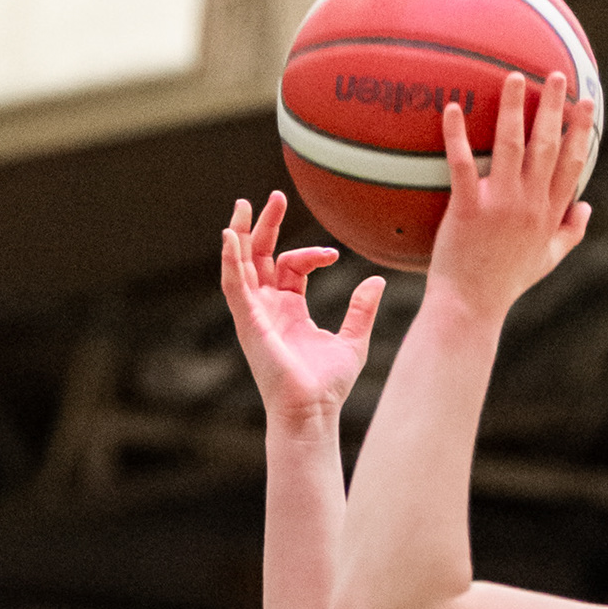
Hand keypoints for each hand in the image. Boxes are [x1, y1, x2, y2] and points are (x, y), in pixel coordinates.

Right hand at [221, 193, 384, 427]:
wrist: (312, 411)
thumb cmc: (328, 385)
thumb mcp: (353, 340)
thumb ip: (361, 309)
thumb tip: (377, 280)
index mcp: (290, 310)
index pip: (293, 267)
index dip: (311, 254)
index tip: (334, 255)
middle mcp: (269, 308)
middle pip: (262, 257)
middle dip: (267, 226)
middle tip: (276, 196)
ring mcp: (255, 314)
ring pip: (241, 264)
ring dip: (241, 234)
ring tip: (243, 204)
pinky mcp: (247, 322)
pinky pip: (233, 285)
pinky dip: (230, 260)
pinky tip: (231, 236)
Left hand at [426, 68, 593, 324]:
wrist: (471, 307)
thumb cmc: (506, 283)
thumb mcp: (546, 261)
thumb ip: (571, 233)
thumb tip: (587, 206)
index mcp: (548, 215)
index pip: (572, 164)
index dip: (582, 131)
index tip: (587, 102)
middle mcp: (530, 206)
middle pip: (548, 147)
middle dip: (555, 107)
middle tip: (556, 73)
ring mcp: (500, 206)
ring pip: (511, 146)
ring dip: (514, 108)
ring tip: (513, 76)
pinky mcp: (468, 210)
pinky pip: (462, 165)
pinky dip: (457, 135)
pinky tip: (451, 107)